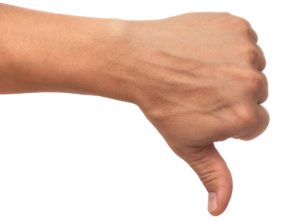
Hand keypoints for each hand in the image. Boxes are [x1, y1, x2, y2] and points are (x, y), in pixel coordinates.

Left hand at [126, 13, 268, 214]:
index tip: (208, 110)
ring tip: (199, 71)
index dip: (231, 118)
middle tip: (200, 90)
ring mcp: (244, 50)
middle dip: (233, 94)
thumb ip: (213, 175)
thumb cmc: (160, 104)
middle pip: (257, 93)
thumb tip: (219, 208)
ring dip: (230, 69)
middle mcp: (251, 81)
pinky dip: (226, 46)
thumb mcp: (188, 145)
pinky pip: (243, 40)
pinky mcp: (235, 26)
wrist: (138, 61)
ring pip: (251, 66)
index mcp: (244, 115)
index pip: (257, 123)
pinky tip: (201, 53)